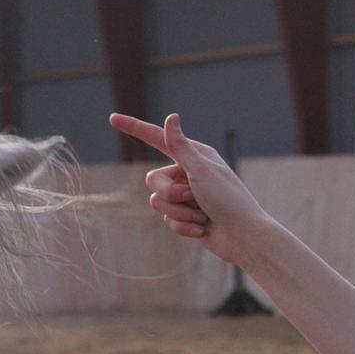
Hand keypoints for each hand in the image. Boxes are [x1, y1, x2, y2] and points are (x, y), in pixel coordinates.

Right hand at [109, 112, 277, 267]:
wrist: (242, 236)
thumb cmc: (227, 199)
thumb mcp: (201, 170)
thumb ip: (180, 146)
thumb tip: (171, 117)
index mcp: (193, 155)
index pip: (157, 139)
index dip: (134, 129)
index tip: (113, 119)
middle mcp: (187, 173)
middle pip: (153, 180)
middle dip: (170, 194)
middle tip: (193, 197)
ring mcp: (185, 196)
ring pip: (157, 203)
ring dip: (178, 212)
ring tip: (201, 215)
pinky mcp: (184, 216)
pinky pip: (167, 220)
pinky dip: (184, 226)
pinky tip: (202, 229)